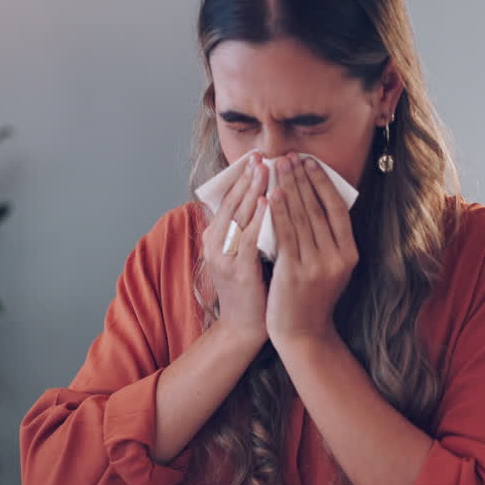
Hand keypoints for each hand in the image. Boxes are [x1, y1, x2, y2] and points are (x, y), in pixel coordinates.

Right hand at [202, 152, 268, 344]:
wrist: (244, 328)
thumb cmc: (252, 289)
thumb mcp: (246, 254)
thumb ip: (251, 230)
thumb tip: (269, 199)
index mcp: (215, 239)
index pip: (227, 201)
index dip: (240, 178)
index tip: (255, 158)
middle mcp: (214, 245)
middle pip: (230, 204)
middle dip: (246, 178)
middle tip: (260, 155)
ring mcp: (223, 258)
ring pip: (238, 217)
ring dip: (252, 190)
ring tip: (265, 168)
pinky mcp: (237, 271)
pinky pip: (248, 238)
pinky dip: (258, 218)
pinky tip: (269, 201)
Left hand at [266, 153, 358, 348]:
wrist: (302, 334)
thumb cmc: (311, 298)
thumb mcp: (330, 268)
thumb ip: (327, 240)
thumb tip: (316, 201)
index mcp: (349, 254)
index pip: (336, 209)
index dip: (322, 182)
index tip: (310, 162)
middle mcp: (336, 258)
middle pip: (317, 209)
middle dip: (302, 179)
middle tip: (289, 156)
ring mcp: (316, 266)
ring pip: (301, 218)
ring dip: (289, 188)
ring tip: (278, 167)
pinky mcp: (295, 273)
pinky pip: (285, 236)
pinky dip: (279, 212)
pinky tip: (272, 194)